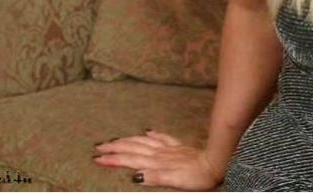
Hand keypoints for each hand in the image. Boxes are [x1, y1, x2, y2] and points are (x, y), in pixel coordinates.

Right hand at [93, 129, 223, 190]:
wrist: (216, 164)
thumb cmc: (196, 177)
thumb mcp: (174, 181)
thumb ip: (155, 177)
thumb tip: (134, 176)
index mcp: (157, 163)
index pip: (130, 160)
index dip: (113, 159)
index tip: (96, 157)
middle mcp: (160, 154)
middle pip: (133, 149)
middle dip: (115, 148)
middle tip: (98, 146)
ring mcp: (169, 149)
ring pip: (144, 142)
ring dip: (128, 140)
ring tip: (115, 139)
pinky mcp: (179, 146)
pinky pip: (162, 138)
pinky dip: (152, 134)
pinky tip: (147, 131)